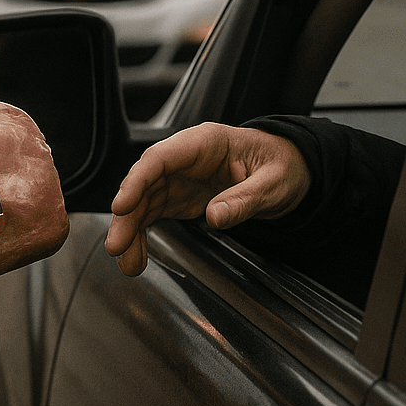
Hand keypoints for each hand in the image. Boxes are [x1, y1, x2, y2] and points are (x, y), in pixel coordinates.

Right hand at [105, 122, 310, 275]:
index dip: (137, 181)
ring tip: (127, 263)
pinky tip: (136, 256)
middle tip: (117, 246)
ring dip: (130, 232)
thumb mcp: (273, 184)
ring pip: (142, 203)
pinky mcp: (178, 197)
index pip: (160, 158)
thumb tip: (214, 217)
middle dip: (127, 215)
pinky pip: (152, 215)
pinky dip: (142, 236)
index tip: (122, 206)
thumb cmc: (281, 166)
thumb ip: (243, 199)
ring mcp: (178, 178)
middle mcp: (183, 159)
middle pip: (144, 183)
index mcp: (204, 143)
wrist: (288, 171)